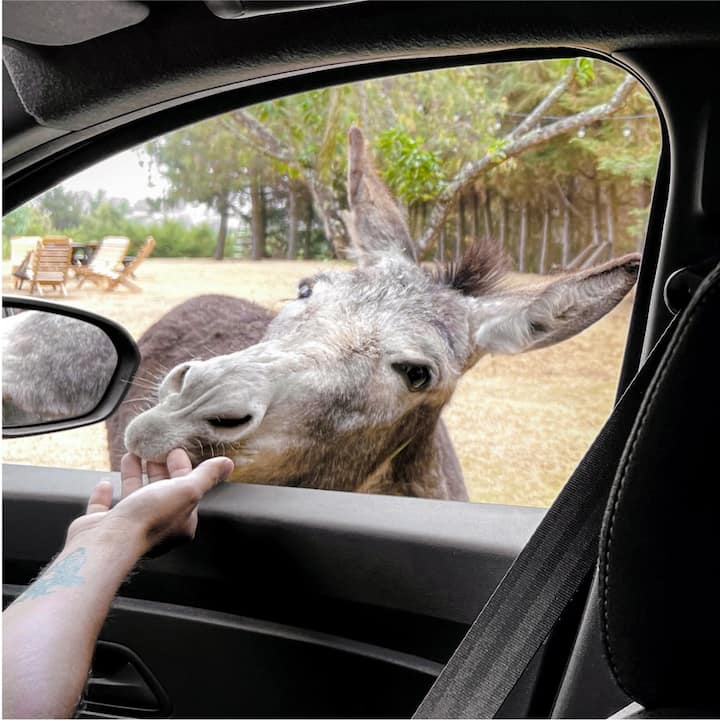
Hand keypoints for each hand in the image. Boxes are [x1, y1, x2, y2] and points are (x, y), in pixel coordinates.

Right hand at [66, 449, 233, 555]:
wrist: (106, 543)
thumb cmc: (149, 518)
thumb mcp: (186, 491)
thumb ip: (206, 476)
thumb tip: (227, 464)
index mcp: (179, 524)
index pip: (186, 491)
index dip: (183, 469)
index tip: (175, 450)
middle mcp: (155, 529)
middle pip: (160, 492)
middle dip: (158, 469)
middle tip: (155, 449)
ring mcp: (127, 530)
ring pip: (132, 497)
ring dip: (133, 475)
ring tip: (132, 454)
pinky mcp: (101, 529)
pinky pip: (104, 509)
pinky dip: (104, 495)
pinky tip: (105, 482)